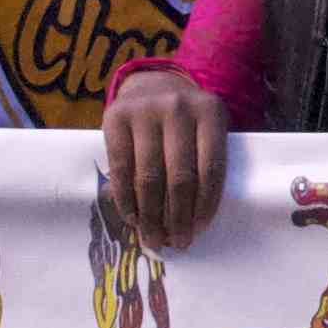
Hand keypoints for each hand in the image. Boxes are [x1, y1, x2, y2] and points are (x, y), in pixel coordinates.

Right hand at [102, 67, 228, 249]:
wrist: (150, 85)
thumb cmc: (185, 121)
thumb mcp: (206, 130)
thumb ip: (205, 164)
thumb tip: (192, 223)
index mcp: (211, 112)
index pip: (211, 169)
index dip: (205, 206)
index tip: (198, 231)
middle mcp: (178, 108)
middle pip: (180, 177)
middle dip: (178, 217)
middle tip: (176, 242)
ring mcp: (145, 110)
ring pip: (149, 176)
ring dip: (151, 215)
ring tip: (153, 238)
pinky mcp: (115, 117)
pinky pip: (121, 168)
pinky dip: (126, 199)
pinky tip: (133, 217)